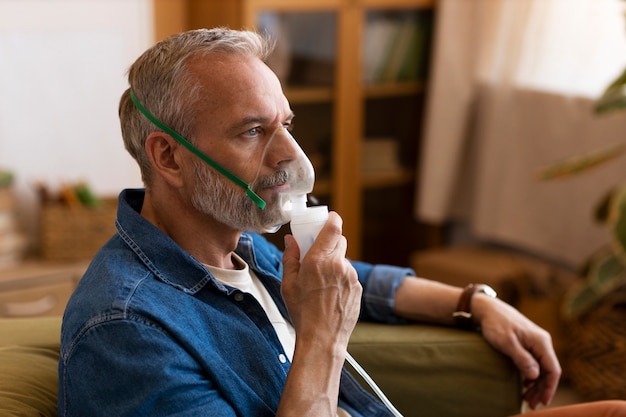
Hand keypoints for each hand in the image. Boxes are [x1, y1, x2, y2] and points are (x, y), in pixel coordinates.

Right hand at [281, 211, 360, 349]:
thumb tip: (291, 241)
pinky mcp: (358, 287)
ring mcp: (351, 276)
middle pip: (339, 241)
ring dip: (334, 263)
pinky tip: (330, 293)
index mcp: (318, 261)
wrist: (322, 339)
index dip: (332, 219)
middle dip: (329, 242)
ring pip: (343, 259)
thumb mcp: (288, 284)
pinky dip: (341, 278)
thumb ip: (290, 258)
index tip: (328, 218)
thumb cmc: (303, 313)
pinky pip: (349, 275)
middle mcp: (338, 265)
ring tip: (321, 282)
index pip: (333, 228)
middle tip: (317, 252)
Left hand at [472, 295, 561, 409]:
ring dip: (536, 384)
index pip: (553, 369)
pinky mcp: (528, 344)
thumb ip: (522, 358)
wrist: (488, 309)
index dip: (549, 387)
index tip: (542, 401)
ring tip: (527, 398)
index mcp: (541, 342)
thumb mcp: (506, 342)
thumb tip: (535, 376)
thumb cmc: (495, 324)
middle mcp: (542, 342)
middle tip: (531, 404)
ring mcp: (536, 343)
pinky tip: (525, 385)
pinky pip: (535, 363)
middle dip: (541, 389)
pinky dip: (531, 376)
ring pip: (542, 368)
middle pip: (548, 371)